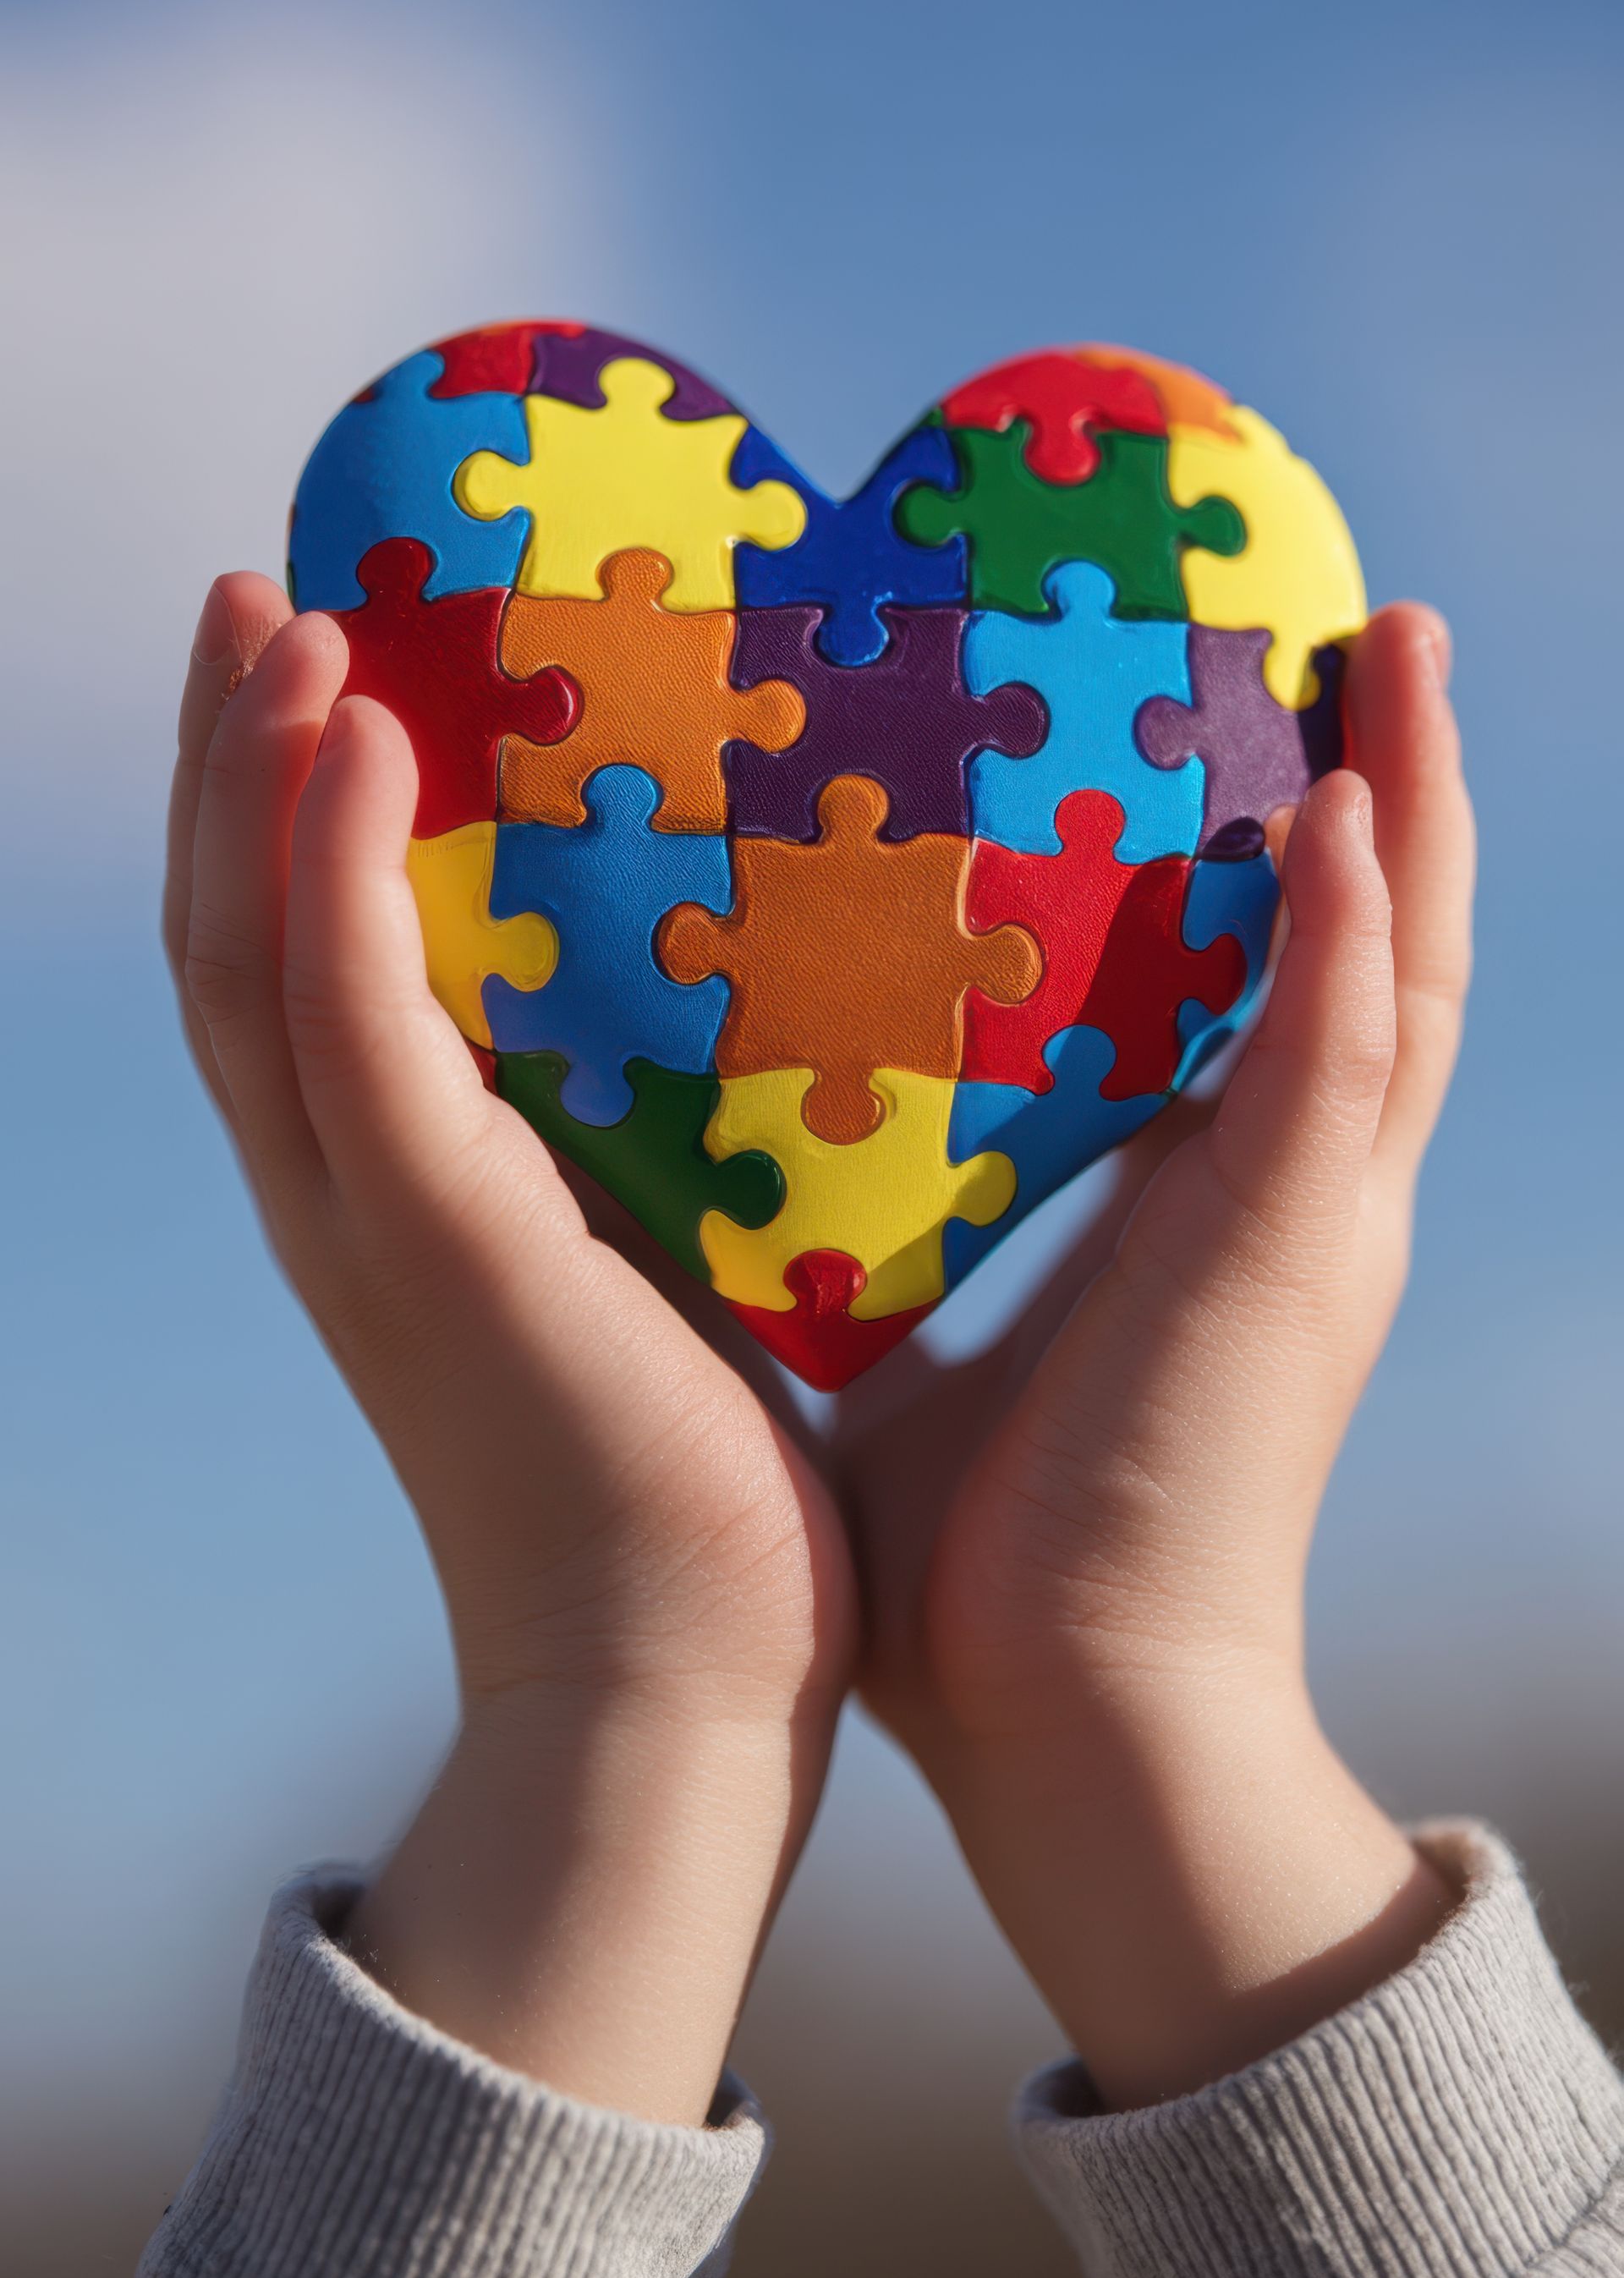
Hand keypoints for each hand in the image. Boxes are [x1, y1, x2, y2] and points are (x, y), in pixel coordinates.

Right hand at [165, 575, 854, 2121]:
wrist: (681, 1685)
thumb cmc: (699, 1488)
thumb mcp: (658, 1269)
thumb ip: (649, 1152)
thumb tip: (739, 1036)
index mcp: (398, 1196)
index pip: (296, 967)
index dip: (283, 815)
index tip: (318, 666)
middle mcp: (344, 1194)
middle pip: (231, 932)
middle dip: (230, 759)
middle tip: (261, 592)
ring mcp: (366, 1216)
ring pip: (249, 952)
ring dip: (251, 774)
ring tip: (280, 617)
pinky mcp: (429, 1239)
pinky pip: (347, 1017)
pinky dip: (334, 872)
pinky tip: (357, 738)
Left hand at [836, 604, 1474, 2104]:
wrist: (1072, 1731)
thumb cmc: (988, 1568)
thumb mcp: (926, 1342)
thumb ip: (888, 1234)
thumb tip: (760, 1152)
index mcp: (1223, 1211)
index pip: (1283, 992)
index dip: (1294, 861)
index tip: (1264, 722)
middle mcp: (1297, 1198)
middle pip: (1379, 943)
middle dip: (1389, 784)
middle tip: (1372, 626)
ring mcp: (1316, 1225)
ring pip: (1399, 967)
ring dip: (1406, 804)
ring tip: (1397, 648)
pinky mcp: (1292, 1259)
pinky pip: (1340, 1058)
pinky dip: (1346, 932)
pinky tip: (1334, 804)